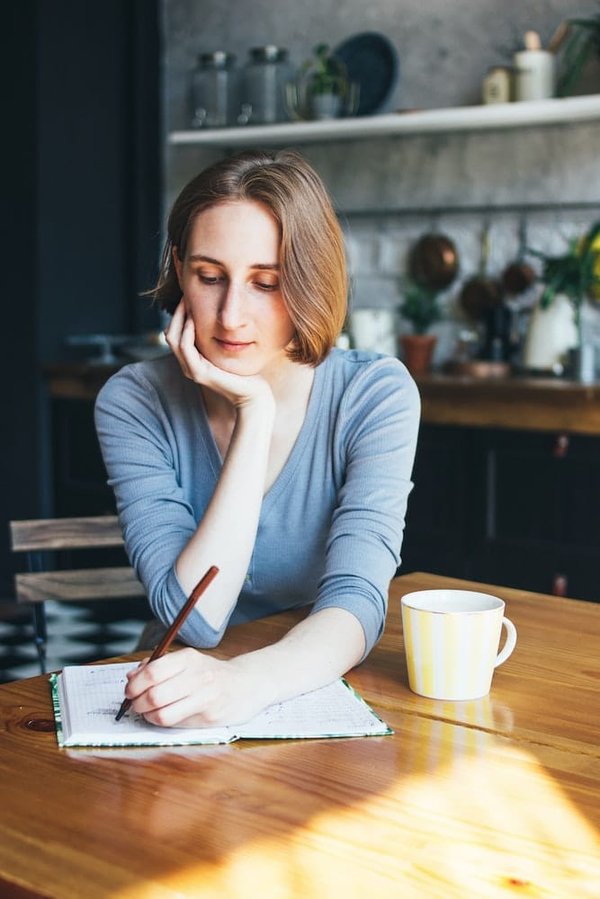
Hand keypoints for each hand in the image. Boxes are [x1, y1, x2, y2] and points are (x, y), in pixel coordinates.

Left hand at [124, 648, 270, 727]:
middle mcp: (198, 676)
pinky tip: (162, 717)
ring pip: (162, 714)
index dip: (134, 685)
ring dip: (147, 716)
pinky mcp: (209, 717)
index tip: (129, 690)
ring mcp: (205, 698)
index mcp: (189, 658)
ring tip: (147, 712)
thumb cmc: (211, 673)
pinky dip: (161, 722)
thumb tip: (131, 677)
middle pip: (154, 695)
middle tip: (134, 704)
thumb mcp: (188, 661)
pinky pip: (175, 724)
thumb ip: (159, 666)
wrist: (247, 684)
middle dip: (137, 703)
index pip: (153, 672)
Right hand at [164, 300, 273, 410]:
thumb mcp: (230, 351)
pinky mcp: (198, 373)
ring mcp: (191, 370)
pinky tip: (194, 320)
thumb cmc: (245, 373)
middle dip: (176, 314)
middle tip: (185, 296)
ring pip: (174, 339)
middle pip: (170, 334)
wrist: (252, 394)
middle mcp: (188, 365)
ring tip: (187, 303)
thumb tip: (223, 318)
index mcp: (193, 360)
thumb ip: (221, 338)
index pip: (176, 334)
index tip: (188, 297)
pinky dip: (187, 332)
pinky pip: (186, 348)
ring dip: (179, 319)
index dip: (179, 315)